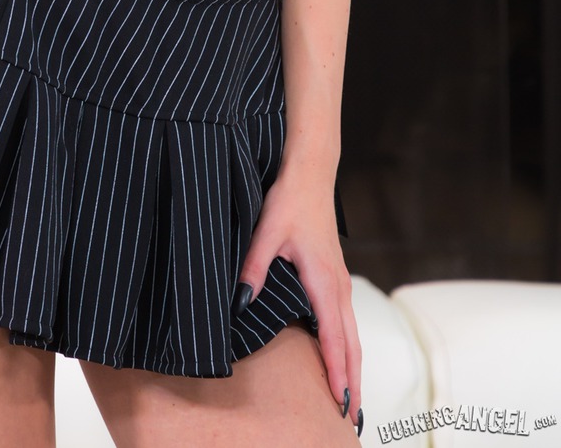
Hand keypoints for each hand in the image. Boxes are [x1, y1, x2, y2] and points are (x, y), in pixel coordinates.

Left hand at [236, 165, 361, 430]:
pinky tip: (342, 360)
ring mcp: (341, 282)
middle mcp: (338, 286)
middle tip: (351, 418)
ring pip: (353, 335)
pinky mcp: (337, 277)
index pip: (333, 338)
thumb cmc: (289, 201)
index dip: (336, 372)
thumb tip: (241, 303)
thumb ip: (254, 268)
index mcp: (324, 281)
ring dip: (352, 368)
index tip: (340, 403)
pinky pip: (347, 322)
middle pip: (351, 345)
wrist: (310, 174)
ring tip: (351, 400)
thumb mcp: (266, 232)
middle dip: (351, 382)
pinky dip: (348, 348)